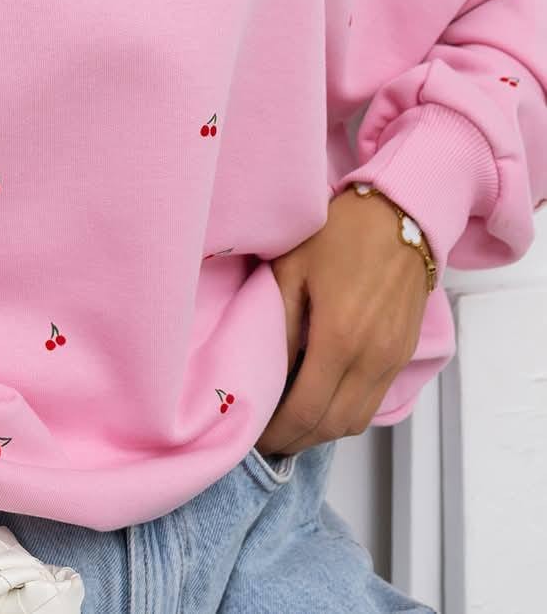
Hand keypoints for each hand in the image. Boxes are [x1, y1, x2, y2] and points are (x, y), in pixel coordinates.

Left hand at [254, 188, 431, 458]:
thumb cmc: (340, 234)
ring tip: (292, 421)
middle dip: (298, 440)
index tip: (254, 437)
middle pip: (333, 427)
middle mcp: (371, 358)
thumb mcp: (293, 268)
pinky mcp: (402, 355)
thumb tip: (264, 368)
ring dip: (324, 431)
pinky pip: (372, 401)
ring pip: (356, 421)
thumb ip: (280, 322)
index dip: (278, 433)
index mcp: (339, 337)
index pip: (306, 411)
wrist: (400, 216)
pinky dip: (346, 412)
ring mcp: (392, 360)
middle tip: (268, 437)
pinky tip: (322, 398)